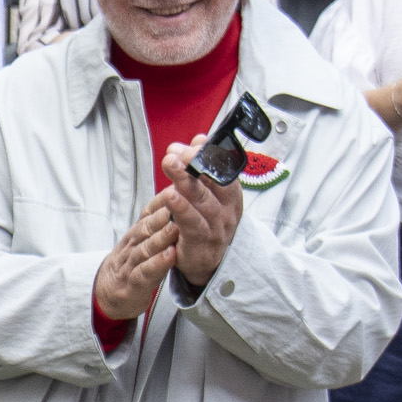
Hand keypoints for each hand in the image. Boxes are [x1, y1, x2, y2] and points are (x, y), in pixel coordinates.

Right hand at [89, 196, 178, 324]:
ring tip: (175, 228)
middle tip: (177, 203)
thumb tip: (173, 194)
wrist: (107, 293)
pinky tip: (170, 256)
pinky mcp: (133, 284)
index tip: (177, 186)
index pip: (148, 213)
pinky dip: (157, 264)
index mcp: (136, 233)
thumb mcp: (140, 240)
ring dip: (160, 238)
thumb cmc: (131, 264)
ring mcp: (131, 264)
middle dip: (161, 215)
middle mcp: (132, 245)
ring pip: (145, 248)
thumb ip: (155, 222)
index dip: (161, 200)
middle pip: (146, 227)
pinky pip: (145, 272)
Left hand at [154, 142, 244, 286]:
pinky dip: (181, 209)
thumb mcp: (205, 193)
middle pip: (212, 182)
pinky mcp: (201, 243)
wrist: (205, 263)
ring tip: (170, 164)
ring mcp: (216, 228)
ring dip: (185, 180)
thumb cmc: (204, 222)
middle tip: (174, 151)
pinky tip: (170, 195)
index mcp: (230, 195)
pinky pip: (192, 223)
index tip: (193, 143)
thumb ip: (200, 166)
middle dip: (193, 163)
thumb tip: (199, 138)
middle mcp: (227, 210)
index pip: (224, 169)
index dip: (209, 154)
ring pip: (202, 201)